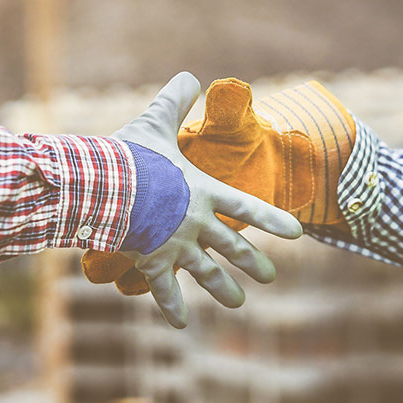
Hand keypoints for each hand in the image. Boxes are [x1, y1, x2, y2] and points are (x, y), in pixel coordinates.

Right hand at [112, 72, 302, 327]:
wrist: (106, 189)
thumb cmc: (132, 156)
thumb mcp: (155, 122)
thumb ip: (174, 100)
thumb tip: (190, 76)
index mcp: (204, 191)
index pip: (247, 207)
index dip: (273, 220)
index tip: (296, 234)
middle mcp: (198, 223)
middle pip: (232, 246)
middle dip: (251, 262)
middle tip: (269, 276)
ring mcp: (177, 246)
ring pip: (207, 273)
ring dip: (224, 289)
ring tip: (239, 304)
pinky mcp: (153, 261)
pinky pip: (165, 289)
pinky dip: (173, 307)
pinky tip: (183, 325)